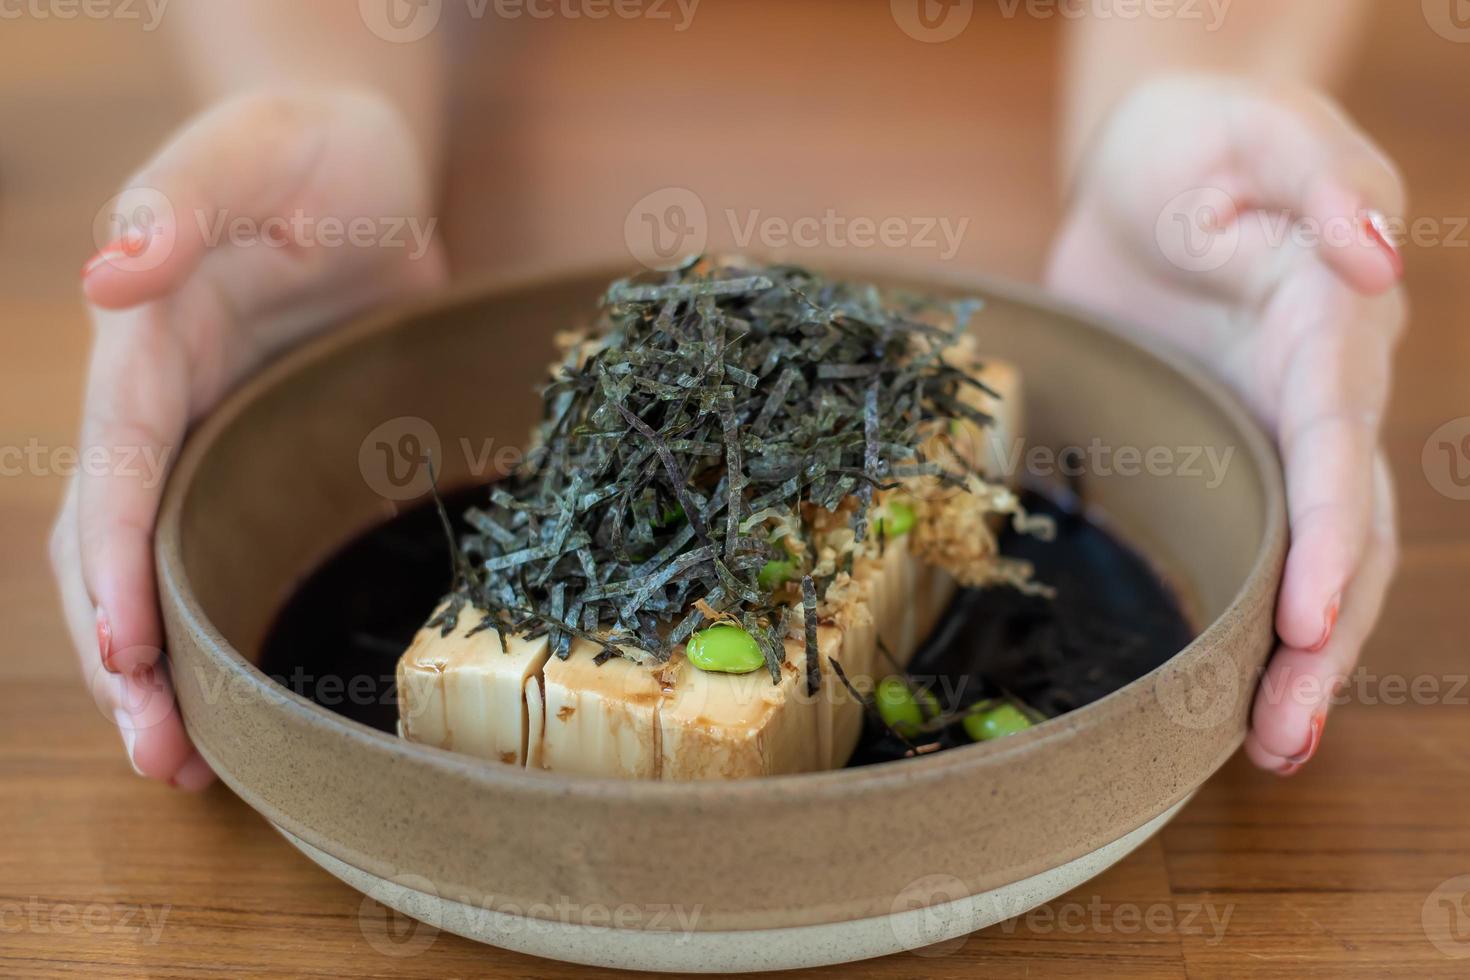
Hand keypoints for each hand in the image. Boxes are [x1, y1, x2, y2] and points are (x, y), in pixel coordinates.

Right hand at [50, 89, 446, 788]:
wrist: (365, 166)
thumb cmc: (310, 151)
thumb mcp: (251, 156)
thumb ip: (181, 206)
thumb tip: (111, 274)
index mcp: (146, 347)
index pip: (114, 475)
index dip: (115, 569)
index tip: (127, 658)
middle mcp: (163, 404)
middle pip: (115, 545)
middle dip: (123, 655)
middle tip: (163, 756)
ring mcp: (212, 435)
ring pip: (158, 566)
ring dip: (158, 665)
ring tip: (182, 763)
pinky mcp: (263, 453)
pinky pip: (221, 548)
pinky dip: (215, 622)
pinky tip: (235, 693)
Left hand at [1046, 75, 1404, 774]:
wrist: (1146, 160)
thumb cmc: (1204, 137)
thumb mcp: (1258, 135)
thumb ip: (1316, 186)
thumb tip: (1370, 258)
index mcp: (1329, 326)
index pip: (1336, 449)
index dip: (1328, 540)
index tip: (1308, 622)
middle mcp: (1315, 393)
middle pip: (1339, 533)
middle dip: (1320, 640)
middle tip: (1279, 739)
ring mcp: (1267, 428)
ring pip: (1303, 556)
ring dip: (1293, 654)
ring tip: (1267, 747)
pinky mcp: (1215, 446)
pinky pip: (1243, 538)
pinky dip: (1244, 611)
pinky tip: (1223, 685)